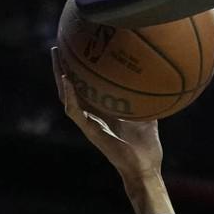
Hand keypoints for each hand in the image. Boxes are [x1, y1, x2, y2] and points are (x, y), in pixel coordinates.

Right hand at [51, 46, 163, 182]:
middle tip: (58, 45)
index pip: (87, 86)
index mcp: (103, 111)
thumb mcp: (148, 116)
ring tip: (56, 56)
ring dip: (60, 76)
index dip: (80, 70)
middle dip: (63, 67)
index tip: (78, 49)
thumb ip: (147, 100)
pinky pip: (74, 111)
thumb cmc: (146, 146)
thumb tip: (157, 81)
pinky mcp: (89, 130)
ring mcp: (88, 122)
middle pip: (72, 87)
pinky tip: (66, 80)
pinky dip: (69, 95)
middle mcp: (92, 114)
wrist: (144, 167)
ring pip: (66, 96)